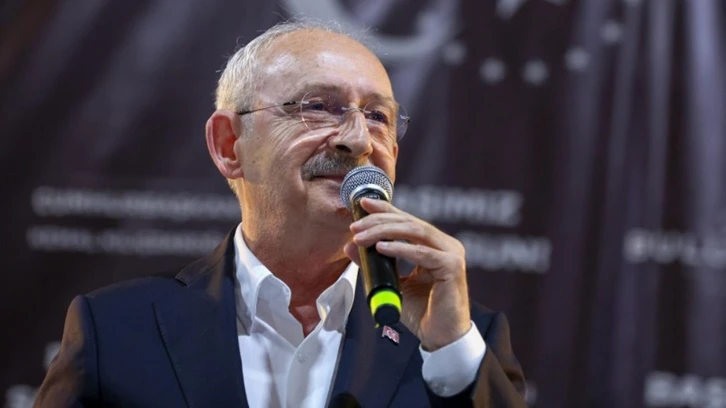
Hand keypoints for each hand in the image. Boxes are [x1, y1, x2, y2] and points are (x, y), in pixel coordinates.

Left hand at [343, 198, 471, 350]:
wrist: (441, 338)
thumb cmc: (421, 312)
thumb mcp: (391, 284)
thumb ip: (373, 264)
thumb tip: (350, 245)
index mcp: (434, 245)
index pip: (407, 221)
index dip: (385, 209)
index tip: (362, 203)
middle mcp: (445, 245)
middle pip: (409, 222)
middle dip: (379, 220)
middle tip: (355, 225)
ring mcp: (451, 254)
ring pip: (415, 232)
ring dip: (384, 232)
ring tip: (361, 236)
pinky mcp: (452, 267)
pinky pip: (422, 253)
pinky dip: (400, 249)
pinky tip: (381, 247)